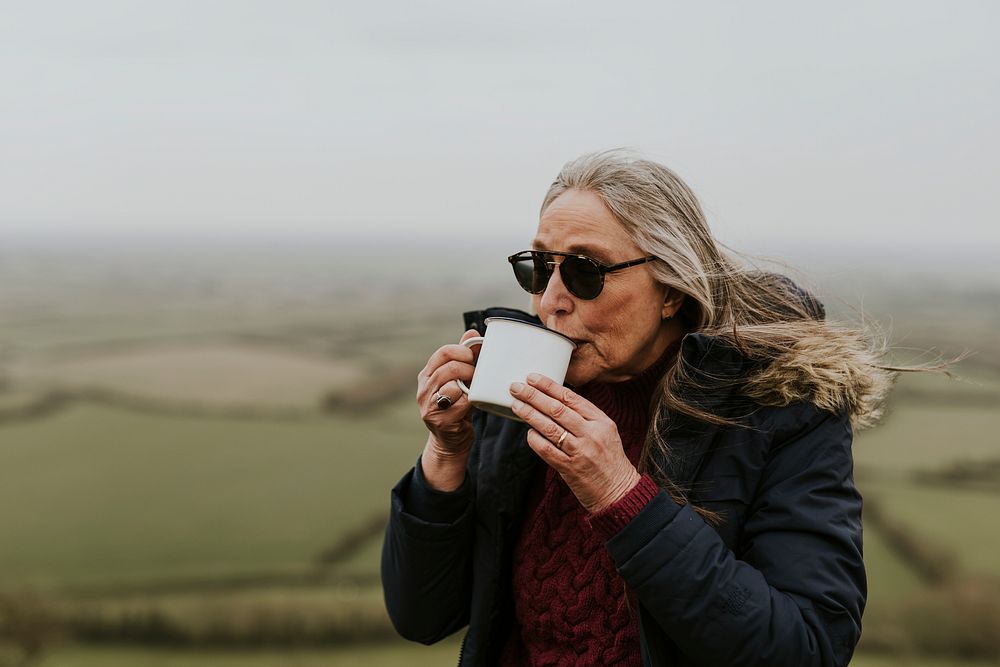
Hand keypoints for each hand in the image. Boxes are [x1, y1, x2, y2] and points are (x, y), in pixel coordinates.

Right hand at [416, 330, 479, 481]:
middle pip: (449, 367)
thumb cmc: (457, 406)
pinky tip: (471, 405)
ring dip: (468, 385)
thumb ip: (464, 357)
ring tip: (473, 389)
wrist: (450, 441)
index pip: (443, 352)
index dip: (463, 351)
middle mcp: (424, 389)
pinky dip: (469, 402)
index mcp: (427, 375)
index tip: (474, 357)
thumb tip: (473, 332)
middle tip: (477, 375)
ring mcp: (429, 405)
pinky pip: (459, 403)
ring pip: (452, 384)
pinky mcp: (439, 420)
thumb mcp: (458, 380)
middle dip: (469, 368)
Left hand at [509, 373, 640, 513]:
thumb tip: (556, 399)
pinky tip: (528, 432)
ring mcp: (580, 451)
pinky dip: (535, 439)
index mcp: (601, 421)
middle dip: (533, 396)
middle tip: (516, 388)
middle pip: (557, 409)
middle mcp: (591, 434)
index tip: (532, 378)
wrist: (619, 491)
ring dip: (529, 414)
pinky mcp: (570, 468)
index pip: (571, 398)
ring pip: (549, 427)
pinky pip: (547, 450)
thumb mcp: (606, 431)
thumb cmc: (609, 459)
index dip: (549, 386)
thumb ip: (585, 416)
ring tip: (516, 405)